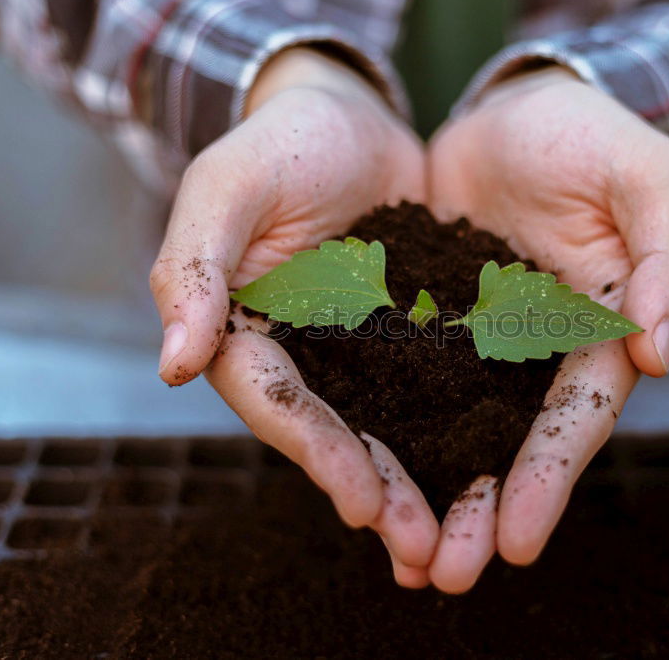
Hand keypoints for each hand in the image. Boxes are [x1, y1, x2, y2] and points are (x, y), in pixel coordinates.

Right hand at [149, 48, 436, 586]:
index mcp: (248, 334)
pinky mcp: (414, 333)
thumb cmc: (278, 144)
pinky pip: (440, 384)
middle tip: (422, 552)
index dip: (319, 455)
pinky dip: (460, 426)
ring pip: (391, 425)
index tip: (365, 503)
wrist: (348, 117)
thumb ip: (194, 268)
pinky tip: (497, 464)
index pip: (279, 404)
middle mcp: (305, 355)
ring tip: (461, 537)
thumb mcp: (227, 188)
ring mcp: (361, 350)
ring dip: (422, 482)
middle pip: (337, 435)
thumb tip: (171, 366)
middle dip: (378, 493)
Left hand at [426, 66, 668, 592]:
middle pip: (512, 445)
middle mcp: (537, 354)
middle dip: (484, 511)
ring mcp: (478, 344)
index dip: (550, 477)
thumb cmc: (590, 136)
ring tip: (401, 559)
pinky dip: (386, 430)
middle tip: (447, 576)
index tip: (517, 540)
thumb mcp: (645, 175)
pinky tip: (356, 476)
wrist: (513, 110)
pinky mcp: (424, 323)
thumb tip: (659, 352)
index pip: (578, 417)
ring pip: (454, 430)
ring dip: (431, 494)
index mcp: (600, 333)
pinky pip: (401, 383)